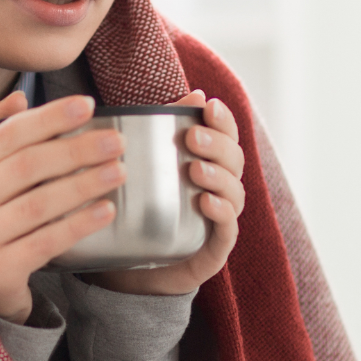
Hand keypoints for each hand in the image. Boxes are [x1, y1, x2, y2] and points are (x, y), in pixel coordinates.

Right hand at [0, 92, 125, 322]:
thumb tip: (18, 99)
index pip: (9, 134)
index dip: (50, 117)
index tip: (88, 105)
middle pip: (26, 166)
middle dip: (76, 150)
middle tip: (116, 142)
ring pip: (37, 205)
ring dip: (82, 185)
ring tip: (118, 172)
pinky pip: (43, 243)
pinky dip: (77, 225)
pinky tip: (106, 211)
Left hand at [93, 90, 244, 298]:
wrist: (125, 267)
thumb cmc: (139, 209)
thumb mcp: (145, 166)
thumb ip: (166, 129)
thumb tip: (195, 92)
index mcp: (209, 165)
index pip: (227, 137)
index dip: (224, 121)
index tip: (208, 105)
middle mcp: (221, 190)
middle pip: (234, 161)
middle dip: (217, 145)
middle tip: (192, 137)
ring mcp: (221, 220)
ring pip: (234, 192)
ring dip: (218, 177)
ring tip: (194, 169)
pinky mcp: (215, 250)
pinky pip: (227, 229)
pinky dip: (221, 213)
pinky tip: (205, 202)